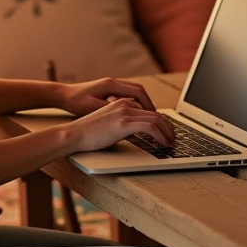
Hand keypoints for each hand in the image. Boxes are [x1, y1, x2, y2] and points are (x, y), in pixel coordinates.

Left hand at [54, 77, 157, 116]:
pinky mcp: (108, 91)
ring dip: (143, 104)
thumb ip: (109, 109)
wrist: (62, 95)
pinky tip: (135, 116)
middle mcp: (113, 83)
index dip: (149, 105)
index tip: (155, 116)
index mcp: (111, 85)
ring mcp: (111, 86)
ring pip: (134, 93)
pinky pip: (127, 96)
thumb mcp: (91, 107)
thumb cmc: (74, 101)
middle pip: (140, 91)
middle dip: (150, 105)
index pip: (138, 92)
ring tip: (149, 118)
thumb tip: (128, 114)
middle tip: (157, 119)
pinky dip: (135, 104)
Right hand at [60, 98, 174, 153]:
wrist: (73, 135)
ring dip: (167, 132)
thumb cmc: (87, 133)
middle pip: (155, 113)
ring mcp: (125, 112)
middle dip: (167, 126)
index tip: (166, 131)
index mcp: (120, 102)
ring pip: (156, 119)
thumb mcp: (108, 124)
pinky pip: (151, 128)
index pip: (147, 110)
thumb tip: (136, 133)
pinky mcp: (124, 123)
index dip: (160, 121)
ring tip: (171, 142)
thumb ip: (122, 123)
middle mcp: (125, 104)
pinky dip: (161, 136)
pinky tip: (163, 144)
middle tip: (173, 137)